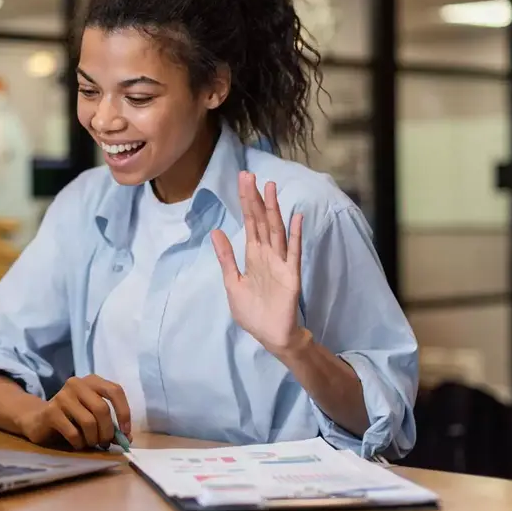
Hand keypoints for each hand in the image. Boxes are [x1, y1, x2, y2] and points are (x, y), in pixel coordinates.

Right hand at [16, 375, 130, 449]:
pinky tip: (77, 444)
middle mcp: (76, 383)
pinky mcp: (50, 412)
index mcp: (91, 381)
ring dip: (93, 439)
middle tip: (106, 443)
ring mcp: (62, 396)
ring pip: (89, 422)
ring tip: (90, 444)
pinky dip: (79, 443)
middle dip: (107, 431)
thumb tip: (128, 438)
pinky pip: (73, 432)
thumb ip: (110, 424)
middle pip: (102, 409)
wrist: (37, 419)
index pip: (115, 390)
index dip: (124, 412)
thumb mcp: (93, 417)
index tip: (126, 432)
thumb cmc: (71, 417)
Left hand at [211, 172, 305, 355]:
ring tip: (270, 187)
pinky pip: (293, 252)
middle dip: (255, 199)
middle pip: (261, 221)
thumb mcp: (232, 282)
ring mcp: (280, 262)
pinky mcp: (291, 275)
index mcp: (253, 255)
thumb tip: (216, 232)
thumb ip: (226, 258)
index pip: (250, 223)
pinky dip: (295, 234)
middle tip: (249, 175)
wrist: (270, 335)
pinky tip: (296, 217)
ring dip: (273, 209)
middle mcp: (267, 254)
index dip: (246, 202)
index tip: (242, 180)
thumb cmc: (252, 312)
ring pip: (276, 230)